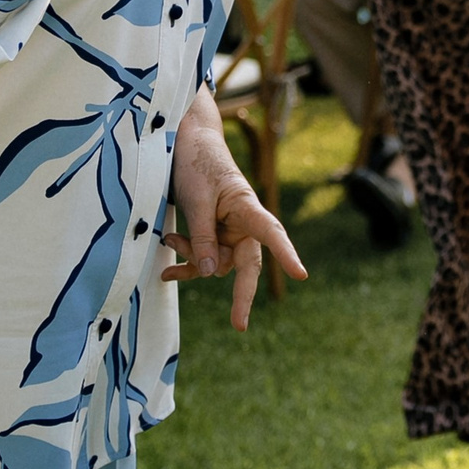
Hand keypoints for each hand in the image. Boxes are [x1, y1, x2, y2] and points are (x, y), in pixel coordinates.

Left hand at [164, 110, 305, 329]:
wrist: (185, 142)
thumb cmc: (196, 162)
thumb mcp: (196, 200)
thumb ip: (204, 237)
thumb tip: (212, 275)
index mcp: (246, 206)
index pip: (272, 232)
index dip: (286, 254)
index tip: (301, 274)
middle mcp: (242, 222)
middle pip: (247, 263)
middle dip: (241, 294)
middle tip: (238, 325)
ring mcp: (227, 229)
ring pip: (216, 262)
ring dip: (193, 257)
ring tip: (169, 240)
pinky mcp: (211, 231)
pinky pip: (203, 258)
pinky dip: (185, 265)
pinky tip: (166, 275)